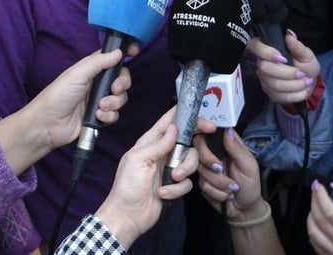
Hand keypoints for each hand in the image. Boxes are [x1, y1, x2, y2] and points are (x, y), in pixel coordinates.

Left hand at [0, 46, 134, 174]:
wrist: (48, 125)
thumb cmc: (57, 95)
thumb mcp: (77, 74)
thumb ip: (98, 62)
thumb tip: (119, 51)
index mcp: (91, 69)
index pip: (112, 57)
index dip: (124, 54)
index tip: (135, 52)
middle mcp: (97, 83)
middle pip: (122, 79)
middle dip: (122, 84)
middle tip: (115, 89)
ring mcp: (99, 100)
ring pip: (121, 98)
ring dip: (114, 103)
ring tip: (100, 107)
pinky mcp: (100, 117)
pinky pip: (115, 115)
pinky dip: (109, 116)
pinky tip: (98, 117)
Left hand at [93, 107, 199, 248]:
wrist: (127, 216)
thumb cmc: (126, 186)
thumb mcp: (138, 160)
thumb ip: (157, 144)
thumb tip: (174, 128)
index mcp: (150, 142)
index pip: (170, 122)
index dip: (187, 116)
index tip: (204, 119)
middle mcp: (162, 153)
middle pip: (187, 141)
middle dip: (195, 144)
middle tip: (206, 145)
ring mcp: (169, 169)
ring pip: (190, 162)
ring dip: (184, 170)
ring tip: (173, 178)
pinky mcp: (175, 185)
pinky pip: (187, 182)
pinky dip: (177, 189)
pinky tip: (163, 193)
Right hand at [196, 128, 264, 221]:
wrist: (244, 209)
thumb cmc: (251, 185)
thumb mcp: (249, 166)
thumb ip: (237, 148)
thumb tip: (227, 130)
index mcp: (227, 145)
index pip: (212, 130)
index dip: (205, 128)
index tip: (206, 133)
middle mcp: (215, 153)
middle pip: (199, 146)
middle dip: (209, 161)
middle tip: (222, 170)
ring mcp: (207, 167)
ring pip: (201, 168)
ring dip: (218, 182)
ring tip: (232, 187)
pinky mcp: (202, 182)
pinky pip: (202, 184)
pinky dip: (216, 192)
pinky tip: (225, 195)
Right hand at [248, 31, 319, 105]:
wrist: (309, 81)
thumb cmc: (305, 64)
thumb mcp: (306, 54)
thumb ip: (297, 46)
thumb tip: (290, 34)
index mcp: (267, 49)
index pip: (255, 46)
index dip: (266, 52)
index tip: (283, 58)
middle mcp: (261, 64)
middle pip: (265, 69)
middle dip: (287, 73)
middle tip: (302, 74)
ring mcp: (264, 80)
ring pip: (274, 84)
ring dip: (294, 85)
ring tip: (307, 82)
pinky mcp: (270, 93)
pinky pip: (280, 96)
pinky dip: (295, 94)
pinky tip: (304, 90)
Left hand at [308, 180, 332, 253]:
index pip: (331, 212)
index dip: (320, 197)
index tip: (318, 185)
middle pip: (320, 220)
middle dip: (314, 201)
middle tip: (315, 190)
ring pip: (313, 232)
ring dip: (311, 214)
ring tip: (316, 204)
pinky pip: (313, 241)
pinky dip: (312, 227)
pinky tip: (317, 219)